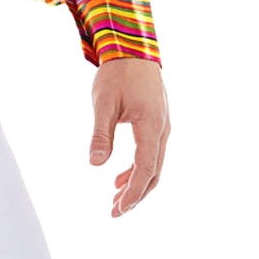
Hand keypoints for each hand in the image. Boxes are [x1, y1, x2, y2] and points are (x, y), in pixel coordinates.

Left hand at [88, 58, 169, 216]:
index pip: (145, 169)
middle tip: (115, 211)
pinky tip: (120, 175)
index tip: (118, 208)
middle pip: (153, 173)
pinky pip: (151, 152)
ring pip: (154, 164)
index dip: (133, 192)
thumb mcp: (103, 103)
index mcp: (152, 126)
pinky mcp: (157, 122)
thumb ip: (101, 134)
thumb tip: (95, 164)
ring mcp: (162, 126)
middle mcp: (162, 130)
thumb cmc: (117, 73)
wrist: (132, 47)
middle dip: (135, 195)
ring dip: (137, 183)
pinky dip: (138, 168)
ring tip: (116, 198)